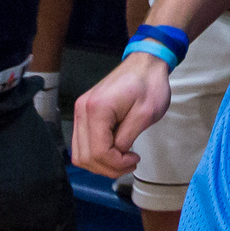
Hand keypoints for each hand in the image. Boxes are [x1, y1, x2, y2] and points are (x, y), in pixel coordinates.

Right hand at [72, 52, 172, 176]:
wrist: (145, 62)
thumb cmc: (150, 85)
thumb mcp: (146, 114)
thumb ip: (127, 137)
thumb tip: (116, 154)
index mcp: (97, 109)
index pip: (98, 152)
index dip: (116, 164)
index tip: (135, 159)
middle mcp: (82, 111)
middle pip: (85, 157)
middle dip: (108, 167)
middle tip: (130, 162)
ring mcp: (80, 111)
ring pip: (80, 154)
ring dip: (101, 164)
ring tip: (123, 158)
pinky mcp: (83, 113)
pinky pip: (82, 143)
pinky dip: (96, 153)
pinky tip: (115, 149)